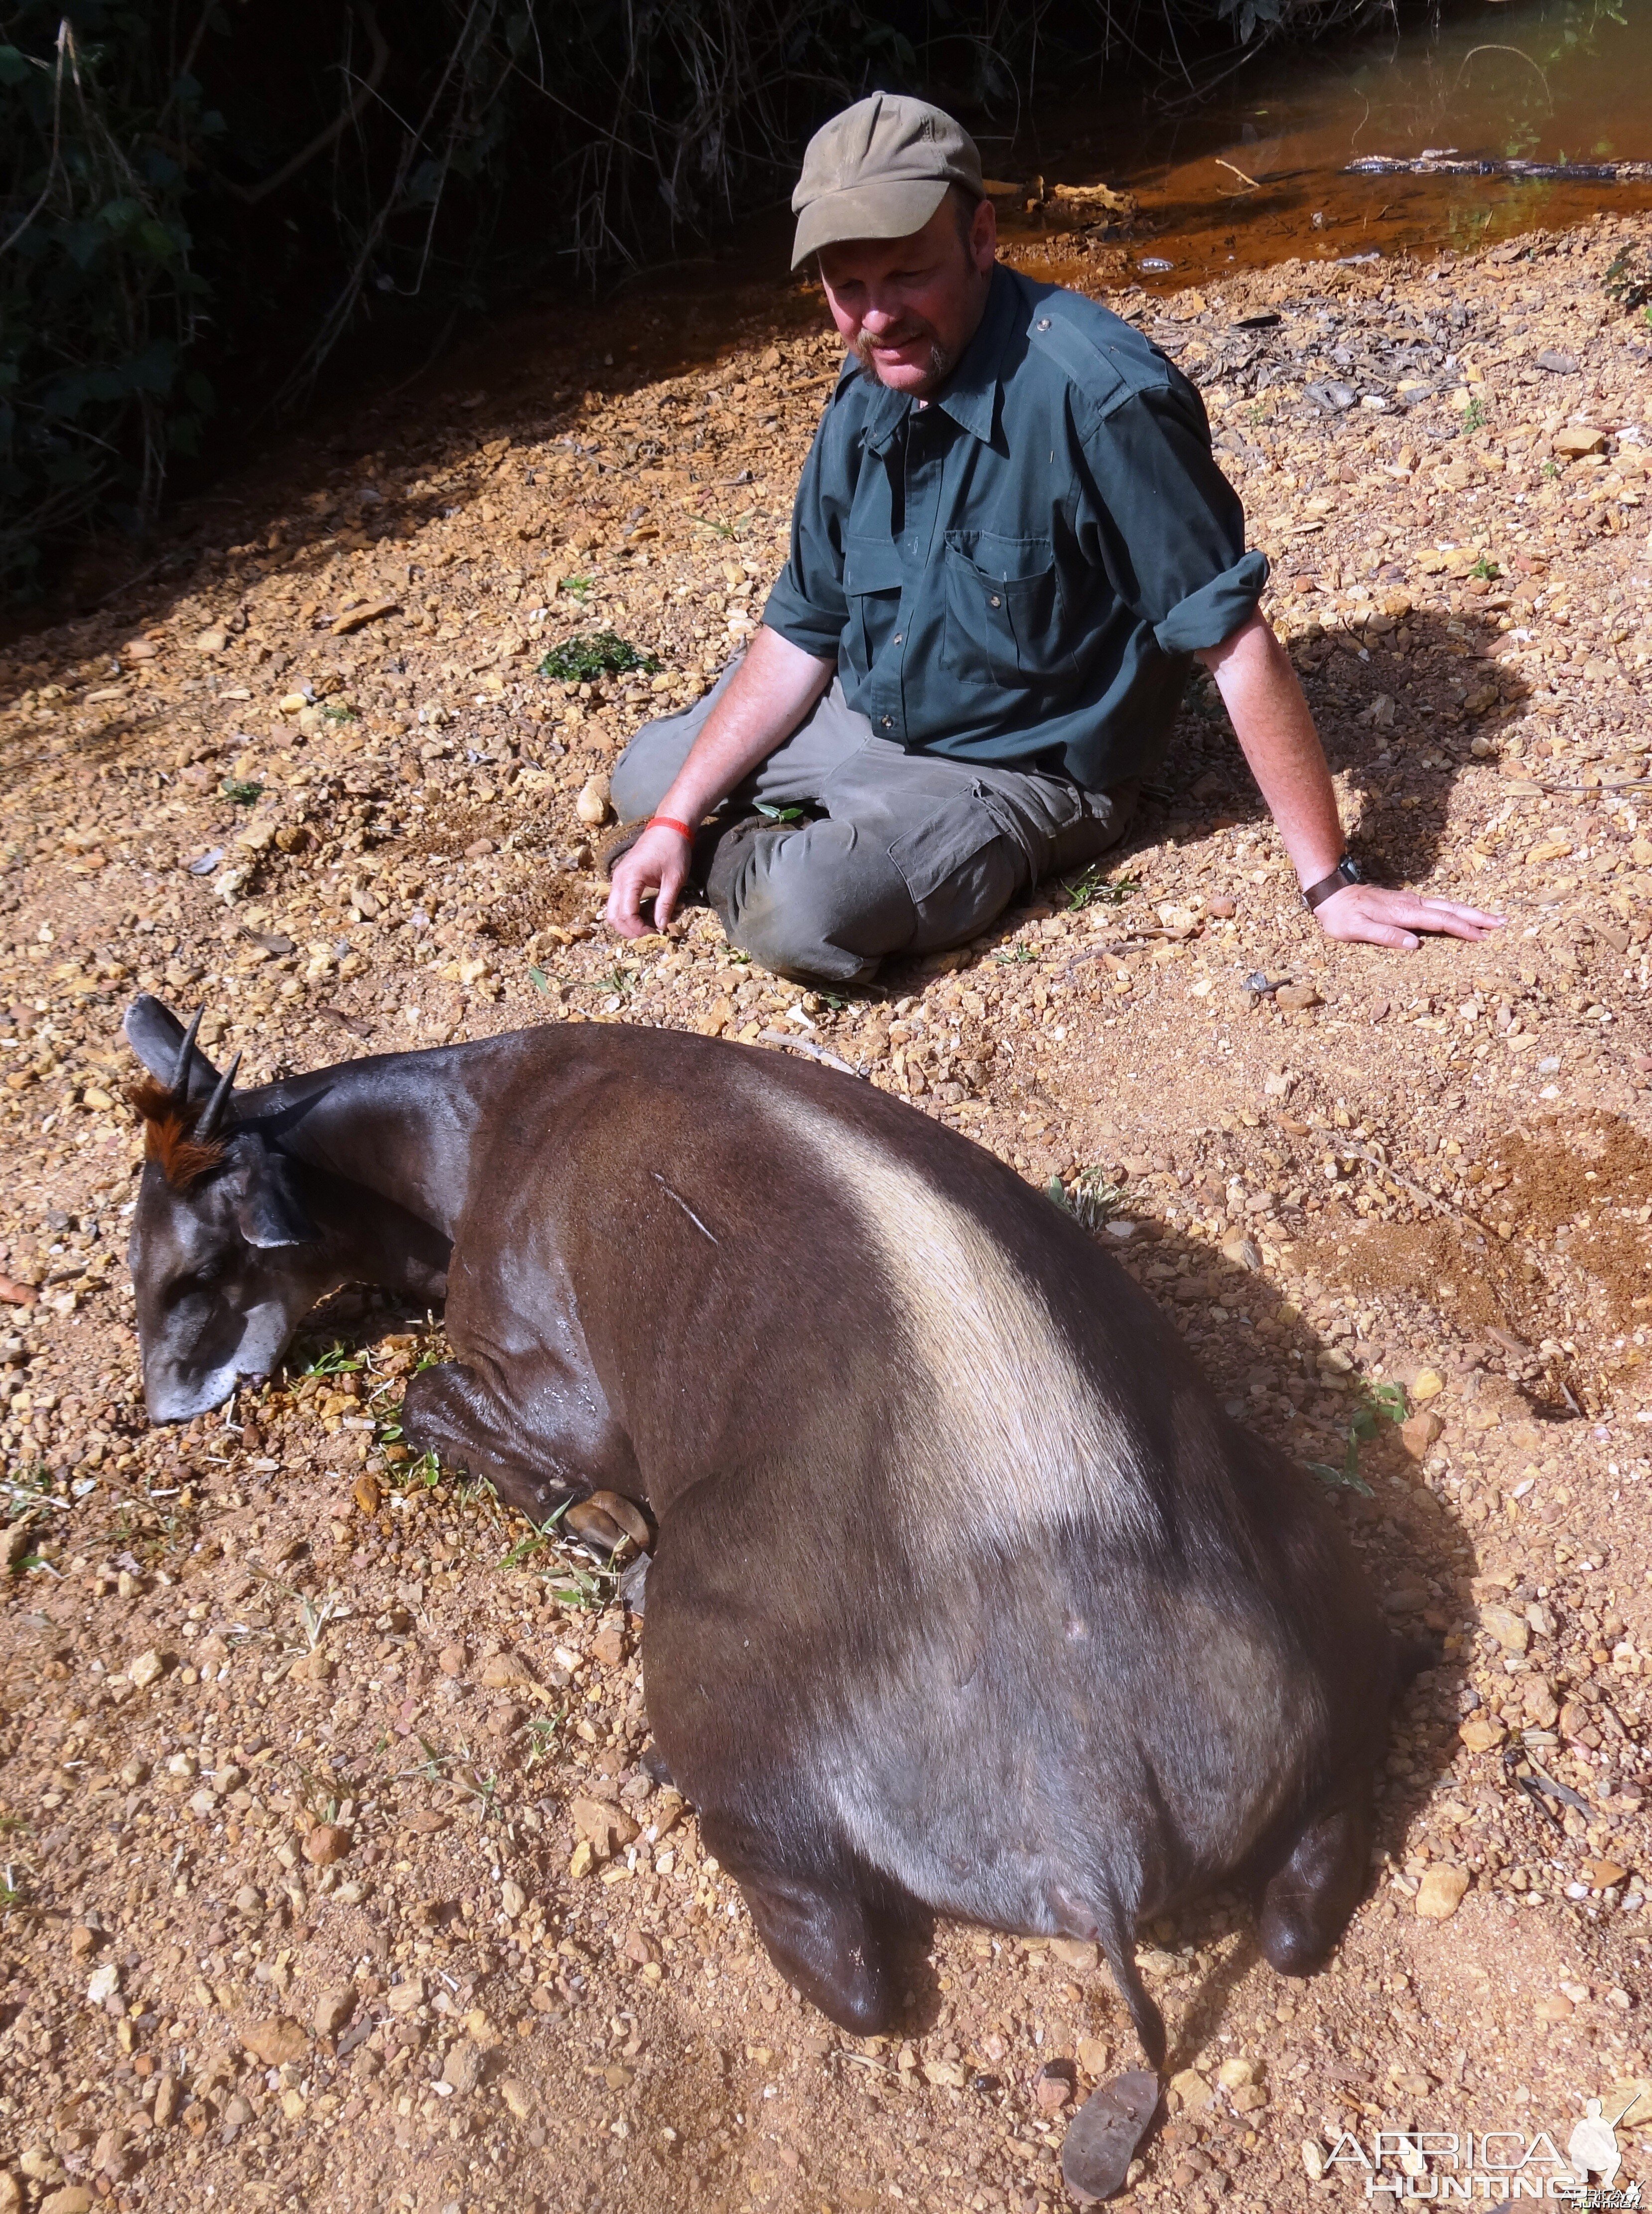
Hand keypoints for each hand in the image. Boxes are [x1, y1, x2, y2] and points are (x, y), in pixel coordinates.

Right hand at [606, 823, 692, 938]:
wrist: (669, 827)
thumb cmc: (673, 850)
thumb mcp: (674, 879)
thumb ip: (666, 904)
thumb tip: (661, 927)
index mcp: (630, 878)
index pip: (626, 914)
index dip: (639, 929)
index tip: (656, 935)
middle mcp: (618, 879)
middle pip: (613, 916)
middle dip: (629, 931)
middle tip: (649, 937)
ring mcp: (617, 878)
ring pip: (612, 910)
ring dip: (626, 924)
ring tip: (646, 929)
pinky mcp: (621, 878)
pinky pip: (617, 902)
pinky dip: (627, 913)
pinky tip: (643, 917)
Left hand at [1312, 881, 1505, 951]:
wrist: (1331, 893)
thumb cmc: (1342, 915)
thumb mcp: (1357, 930)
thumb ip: (1386, 936)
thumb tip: (1415, 945)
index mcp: (1404, 912)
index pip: (1440, 921)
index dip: (1463, 929)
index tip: (1483, 937)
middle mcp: (1412, 904)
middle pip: (1451, 910)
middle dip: (1478, 917)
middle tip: (1503, 922)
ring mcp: (1411, 902)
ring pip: (1447, 906)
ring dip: (1471, 912)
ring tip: (1493, 919)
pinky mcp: (1408, 903)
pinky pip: (1438, 907)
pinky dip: (1455, 911)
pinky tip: (1463, 916)